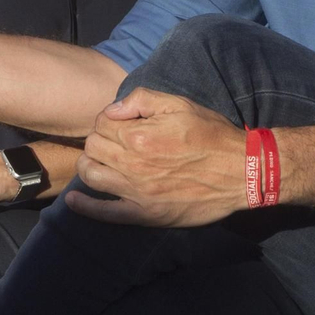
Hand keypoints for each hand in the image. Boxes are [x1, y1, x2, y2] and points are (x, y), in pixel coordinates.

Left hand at [66, 89, 245, 227]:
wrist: (240, 171)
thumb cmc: (211, 133)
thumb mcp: (180, 104)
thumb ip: (141, 100)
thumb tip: (113, 109)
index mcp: (139, 135)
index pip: (101, 123)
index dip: (107, 119)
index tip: (119, 122)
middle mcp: (132, 164)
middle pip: (92, 147)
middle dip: (97, 139)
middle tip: (112, 140)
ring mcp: (136, 192)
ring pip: (91, 176)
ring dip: (88, 165)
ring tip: (98, 160)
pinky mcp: (143, 214)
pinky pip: (104, 213)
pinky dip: (83, 207)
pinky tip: (74, 199)